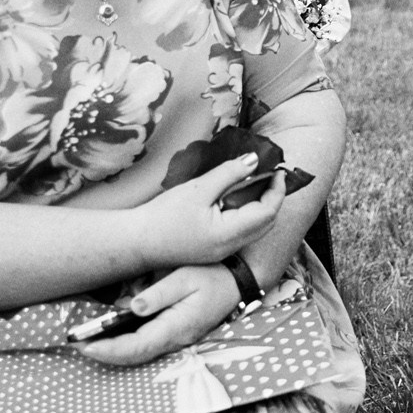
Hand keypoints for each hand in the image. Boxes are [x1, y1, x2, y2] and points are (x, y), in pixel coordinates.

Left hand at [76, 264, 242, 367]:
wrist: (239, 277)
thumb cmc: (214, 274)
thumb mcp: (186, 277)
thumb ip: (159, 293)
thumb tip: (133, 306)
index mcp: (176, 327)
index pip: (135, 347)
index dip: (107, 349)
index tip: (84, 345)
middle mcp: (175, 338)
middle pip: (134, 355)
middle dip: (104, 352)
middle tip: (77, 343)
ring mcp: (177, 337)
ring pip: (139, 350)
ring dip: (114, 347)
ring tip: (88, 337)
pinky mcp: (177, 330)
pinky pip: (147, 341)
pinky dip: (127, 339)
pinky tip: (114, 329)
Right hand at [135, 153, 284, 267]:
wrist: (136, 242)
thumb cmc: (163, 216)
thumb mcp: (198, 189)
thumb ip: (229, 173)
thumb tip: (255, 160)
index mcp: (229, 234)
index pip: (268, 212)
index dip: (277, 190)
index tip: (277, 170)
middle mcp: (230, 247)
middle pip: (266, 223)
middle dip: (273, 198)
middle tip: (269, 175)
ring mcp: (223, 252)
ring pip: (255, 229)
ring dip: (261, 207)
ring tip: (255, 183)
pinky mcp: (214, 251)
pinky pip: (241, 233)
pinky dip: (247, 215)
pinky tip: (237, 199)